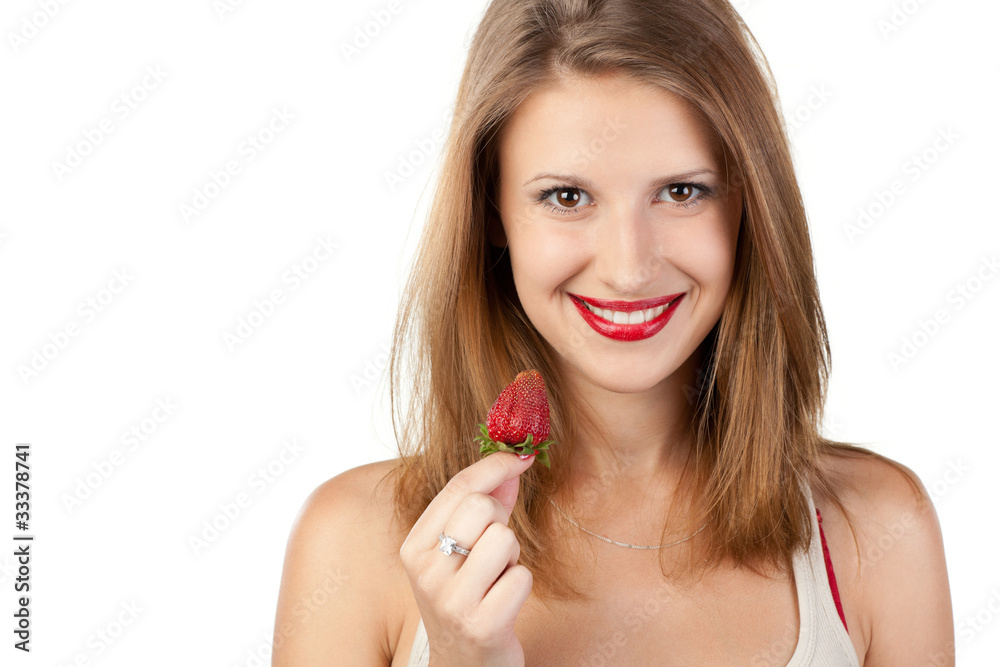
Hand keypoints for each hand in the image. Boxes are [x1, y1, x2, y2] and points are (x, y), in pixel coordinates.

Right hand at [399, 451, 536, 666]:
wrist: (463, 666)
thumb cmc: (466, 598)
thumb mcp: (463, 550)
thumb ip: (486, 505)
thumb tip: (513, 461)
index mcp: (414, 547)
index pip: (458, 488)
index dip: (494, 466)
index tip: (521, 456)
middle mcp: (426, 572)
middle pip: (482, 508)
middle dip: (502, 521)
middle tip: (495, 550)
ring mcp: (451, 601)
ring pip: (505, 540)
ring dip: (513, 558)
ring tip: (497, 579)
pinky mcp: (481, 625)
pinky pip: (521, 578)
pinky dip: (521, 586)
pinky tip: (503, 604)